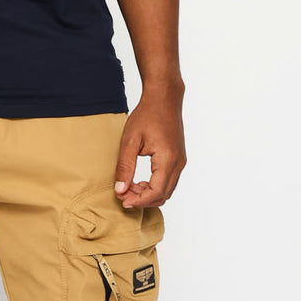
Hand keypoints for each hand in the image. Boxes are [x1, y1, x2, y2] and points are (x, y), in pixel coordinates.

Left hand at [114, 89, 185, 206]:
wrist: (164, 99)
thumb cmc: (147, 115)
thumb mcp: (130, 141)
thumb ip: (125, 167)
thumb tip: (120, 190)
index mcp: (167, 159)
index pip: (155, 192)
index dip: (138, 201)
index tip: (122, 200)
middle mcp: (178, 163)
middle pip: (163, 195)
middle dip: (142, 200)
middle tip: (123, 194)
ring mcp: (180, 162)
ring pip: (167, 190)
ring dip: (148, 194)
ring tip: (129, 187)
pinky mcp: (178, 159)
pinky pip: (169, 182)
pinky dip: (155, 187)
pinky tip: (139, 181)